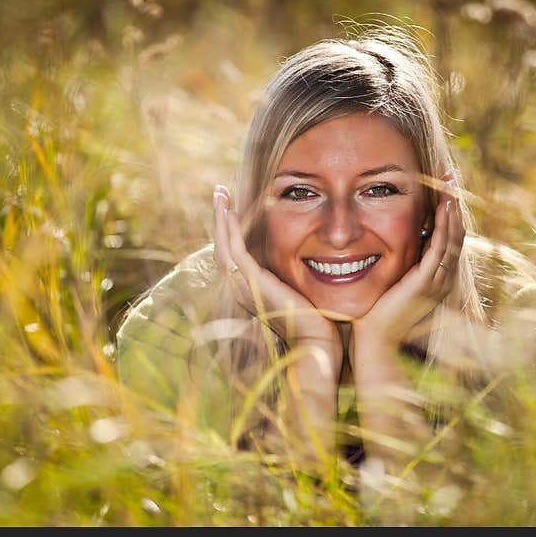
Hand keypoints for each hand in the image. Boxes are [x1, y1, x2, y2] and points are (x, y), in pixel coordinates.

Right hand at [212, 185, 341, 354]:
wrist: (316, 343)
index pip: (233, 256)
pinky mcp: (251, 282)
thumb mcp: (300, 292)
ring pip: (223, 246)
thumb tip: (308, 258)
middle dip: (220, 219)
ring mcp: (243, 286)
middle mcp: (241, 289)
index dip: (229, 232)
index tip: (230, 209)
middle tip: (219, 193)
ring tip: (220, 194)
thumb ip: (293, 276)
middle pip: (222, 248)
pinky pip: (234, 250)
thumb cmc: (315, 323)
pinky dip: (229, 229)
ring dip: (221, 219)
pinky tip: (230, 211)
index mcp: (250, 291)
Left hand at [352, 174, 464, 349]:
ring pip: (453, 237)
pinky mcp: (427, 282)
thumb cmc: (378, 314)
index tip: (444, 186)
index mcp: (437, 276)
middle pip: (456, 232)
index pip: (449, 236)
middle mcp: (443, 277)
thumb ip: (399, 262)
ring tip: (450, 183)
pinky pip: (441, 247)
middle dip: (454, 203)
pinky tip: (443, 207)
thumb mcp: (392, 280)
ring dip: (452, 208)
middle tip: (450, 176)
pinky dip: (443, 226)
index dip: (448, 211)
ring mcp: (438, 280)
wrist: (376, 342)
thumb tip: (389, 240)